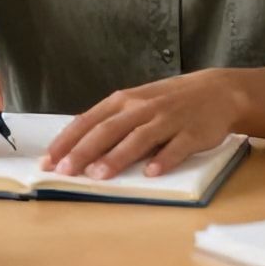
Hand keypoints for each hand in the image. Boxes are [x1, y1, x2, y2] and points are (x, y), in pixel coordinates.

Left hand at [41, 69, 240, 179]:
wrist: (216, 90)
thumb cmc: (168, 101)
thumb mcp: (136, 103)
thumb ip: (111, 122)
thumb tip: (77, 147)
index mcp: (124, 101)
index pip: (89, 121)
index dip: (68, 141)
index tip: (48, 161)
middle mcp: (142, 108)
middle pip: (108, 130)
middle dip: (84, 151)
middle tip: (65, 172)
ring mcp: (168, 119)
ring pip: (139, 138)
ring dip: (118, 157)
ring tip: (99, 175)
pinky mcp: (192, 132)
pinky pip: (177, 147)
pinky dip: (164, 159)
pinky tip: (152, 173)